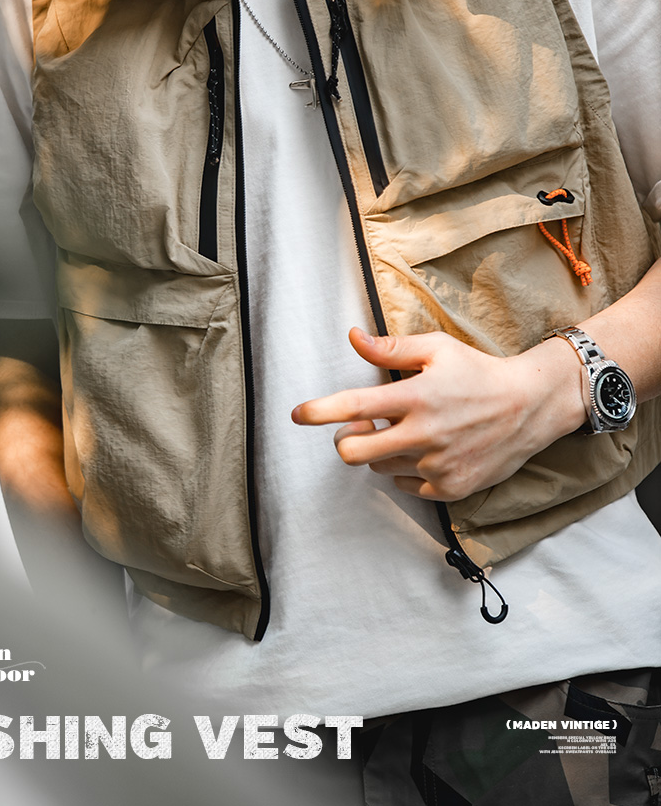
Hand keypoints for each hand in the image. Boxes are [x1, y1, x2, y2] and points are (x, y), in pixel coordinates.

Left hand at [291, 327, 587, 500]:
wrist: (529, 408)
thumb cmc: (478, 373)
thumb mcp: (437, 349)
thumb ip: (392, 349)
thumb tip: (354, 338)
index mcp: (416, 397)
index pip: (354, 406)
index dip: (320, 411)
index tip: (298, 414)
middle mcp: (424, 435)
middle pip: (354, 452)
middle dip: (346, 438)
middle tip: (360, 424)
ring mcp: (437, 466)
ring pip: (379, 468)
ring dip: (379, 450)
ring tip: (404, 430)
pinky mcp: (450, 489)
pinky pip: (404, 486)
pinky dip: (403, 470)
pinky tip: (423, 449)